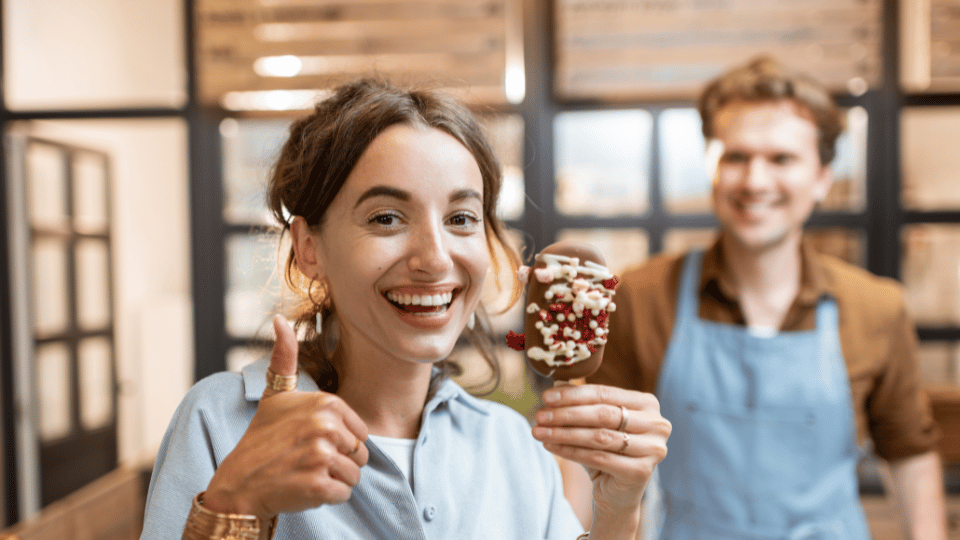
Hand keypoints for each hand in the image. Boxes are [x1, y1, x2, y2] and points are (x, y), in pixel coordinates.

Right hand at [202, 315, 368, 518]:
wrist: (238, 482)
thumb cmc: (261, 438)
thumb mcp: (274, 395)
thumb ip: (284, 358)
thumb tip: (280, 319)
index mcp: (325, 404)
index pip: (360, 432)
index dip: (340, 443)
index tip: (311, 442)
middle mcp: (325, 426)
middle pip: (361, 454)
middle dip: (339, 463)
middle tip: (306, 461)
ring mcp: (321, 455)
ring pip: (354, 476)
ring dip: (333, 481)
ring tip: (304, 473)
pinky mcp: (317, 484)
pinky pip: (343, 494)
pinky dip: (327, 498)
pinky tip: (303, 489)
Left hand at [532, 385, 669, 519]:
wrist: (617, 494)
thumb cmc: (606, 452)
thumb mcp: (593, 423)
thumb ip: (580, 402)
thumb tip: (556, 382)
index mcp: (648, 404)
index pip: (604, 393)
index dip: (573, 394)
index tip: (545, 397)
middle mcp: (657, 424)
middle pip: (603, 414)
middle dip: (566, 414)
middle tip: (539, 415)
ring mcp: (653, 449)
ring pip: (599, 436)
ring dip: (564, 433)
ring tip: (539, 432)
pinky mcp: (641, 471)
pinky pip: (598, 458)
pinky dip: (570, 451)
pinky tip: (551, 446)